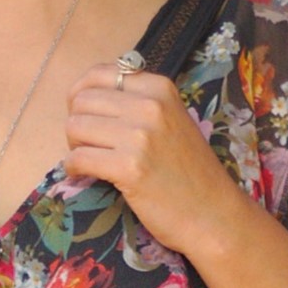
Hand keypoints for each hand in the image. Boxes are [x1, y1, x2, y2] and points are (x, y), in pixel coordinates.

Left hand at [64, 62, 245, 256]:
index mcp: (159, 87)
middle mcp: (149, 105)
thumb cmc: (189, 169)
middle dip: (77, 122)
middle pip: (82, 100)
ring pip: (75, 126)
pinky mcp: (129, 168)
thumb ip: (136, 100)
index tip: (84, 114)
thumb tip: (87, 92)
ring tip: (89, 159)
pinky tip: (84, 174)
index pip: (98, 74)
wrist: (213, 214)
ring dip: (74, 145)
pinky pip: (78, 158)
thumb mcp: (170, 117)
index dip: (81, 93)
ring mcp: (139, 136)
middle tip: (88, 143)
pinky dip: (73, 168)